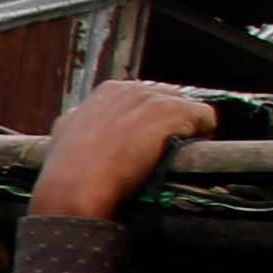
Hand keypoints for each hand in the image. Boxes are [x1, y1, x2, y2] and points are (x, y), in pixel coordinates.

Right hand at [33, 79, 219, 222]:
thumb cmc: (66, 168)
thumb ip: (79, 121)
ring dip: (186, 130)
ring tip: (175, 155)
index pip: (144, 98)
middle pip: (169, 99)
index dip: (148, 122)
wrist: (76, 185)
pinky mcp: (175, 112)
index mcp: (109, 92)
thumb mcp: (65, 133)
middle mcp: (134, 88)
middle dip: (168, 124)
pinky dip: (204, 134)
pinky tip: (188, 153)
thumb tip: (78, 120)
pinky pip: (207, 117)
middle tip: (160, 152)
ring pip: (189, 108)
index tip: (144, 143)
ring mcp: (156, 98)